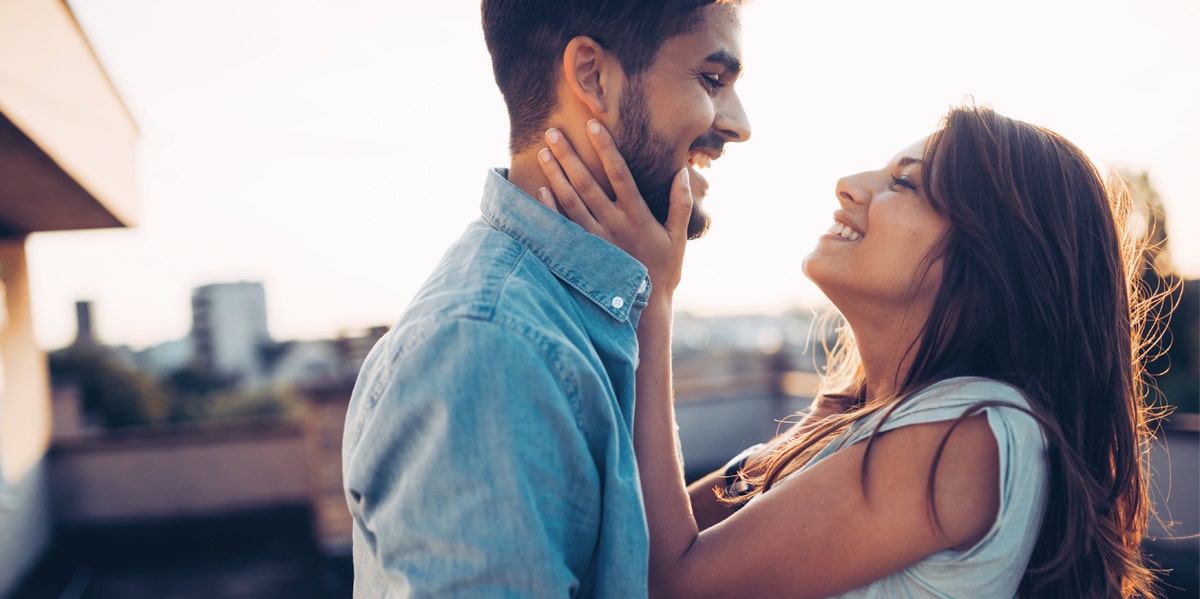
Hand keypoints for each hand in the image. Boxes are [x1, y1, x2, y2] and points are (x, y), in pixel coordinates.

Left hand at [535, 119, 692, 297]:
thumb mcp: (678, 237)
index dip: (606, 149)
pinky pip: (564, 227)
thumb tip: (682, 172)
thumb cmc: (665, 269)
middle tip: (553, 132)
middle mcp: (615, 225)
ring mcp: (596, 240)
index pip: (620, 174)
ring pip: (571, 203)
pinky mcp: (584, 253)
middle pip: (587, 184)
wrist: (646, 309)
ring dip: (556, 176)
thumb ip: (681, 204)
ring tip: (544, 153)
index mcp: (638, 216)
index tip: (593, 125)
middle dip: (570, 156)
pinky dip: (551, 208)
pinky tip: (541, 189)